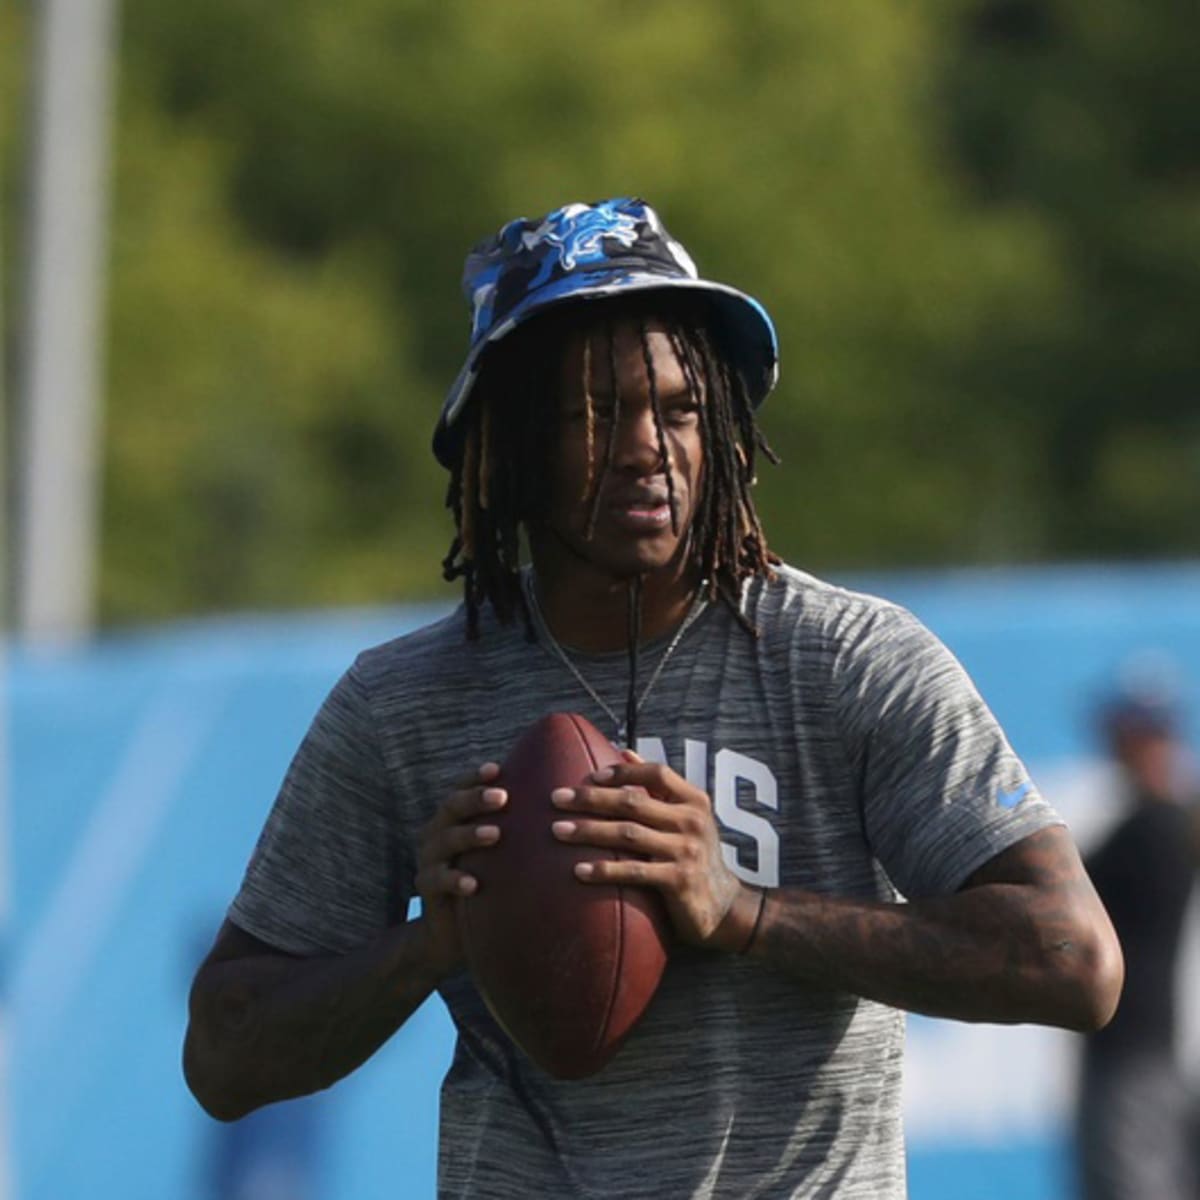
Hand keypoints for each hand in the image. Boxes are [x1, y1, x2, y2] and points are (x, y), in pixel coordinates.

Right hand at [414, 764, 506, 976]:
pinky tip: (472, 884)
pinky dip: (454, 879)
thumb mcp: (500, 853)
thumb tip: (559, 800)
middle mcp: (437, 832)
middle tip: (503, 797)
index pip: (461, 789)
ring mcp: (429, 859)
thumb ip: (516, 827)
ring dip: (470, 834)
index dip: (476, 778)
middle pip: (451, 807)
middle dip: (475, 799)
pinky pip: (436, 879)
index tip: (498, 769)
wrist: (454, 931)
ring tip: (495, 834)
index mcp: (454, 818)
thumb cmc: (488, 882)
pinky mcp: (426, 887)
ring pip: (445, 839)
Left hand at [549, 753, 758, 952]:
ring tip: (557, 831)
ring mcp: (687, 851)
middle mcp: (692, 821)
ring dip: (588, 832)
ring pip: (628, 834)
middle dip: (590, 799)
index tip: (589, 776)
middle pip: (633, 801)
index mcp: (694, 800)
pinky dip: (604, 870)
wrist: (724, 907)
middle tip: (556, 798)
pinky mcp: (679, 881)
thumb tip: (624, 750)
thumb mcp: (685, 816)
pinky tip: (578, 870)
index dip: (622, 772)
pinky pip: (634, 871)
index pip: (655, 773)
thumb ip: (657, 786)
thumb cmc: (695, 855)